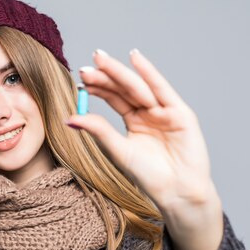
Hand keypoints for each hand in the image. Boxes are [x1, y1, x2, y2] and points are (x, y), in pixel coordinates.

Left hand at [68, 49, 215, 212]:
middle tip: (86, 67)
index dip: (98, 87)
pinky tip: (135, 57)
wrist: (177, 192)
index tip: (80, 78)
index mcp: (134, 121)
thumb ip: (99, 131)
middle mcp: (149, 112)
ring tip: (101, 59)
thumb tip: (69, 118)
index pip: (114, 98)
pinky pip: (162, 89)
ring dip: (120, 72)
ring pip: (138, 86)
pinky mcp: (180, 112)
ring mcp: (165, 111)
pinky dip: (149, 73)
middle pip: (124, 89)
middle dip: (105, 76)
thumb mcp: (119, 150)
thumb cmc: (149, 175)